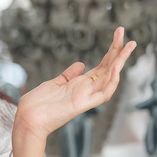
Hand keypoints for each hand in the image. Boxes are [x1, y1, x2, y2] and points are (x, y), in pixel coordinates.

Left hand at [14, 26, 137, 143]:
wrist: (26, 120)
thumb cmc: (36, 105)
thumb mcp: (54, 84)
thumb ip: (68, 75)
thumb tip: (81, 64)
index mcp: (79, 85)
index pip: (102, 66)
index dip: (111, 51)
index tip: (118, 35)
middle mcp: (86, 90)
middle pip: (109, 69)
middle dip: (119, 52)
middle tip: (129, 37)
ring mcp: (85, 97)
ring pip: (110, 79)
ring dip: (120, 63)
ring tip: (128, 46)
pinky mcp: (82, 105)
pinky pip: (103, 95)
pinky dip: (111, 83)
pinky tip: (116, 68)